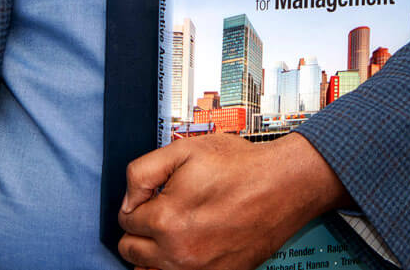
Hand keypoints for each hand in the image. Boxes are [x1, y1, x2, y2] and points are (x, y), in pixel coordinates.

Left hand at [116, 131, 349, 269]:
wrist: (283, 185)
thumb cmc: (239, 165)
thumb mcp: (183, 150)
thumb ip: (142, 173)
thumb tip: (127, 199)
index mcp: (166, 220)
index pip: (125, 220)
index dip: (137, 202)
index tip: (154, 194)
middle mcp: (180, 253)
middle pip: (131, 251)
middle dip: (140, 229)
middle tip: (161, 210)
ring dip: (155, 251)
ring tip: (174, 228)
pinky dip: (178, 265)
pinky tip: (190, 243)